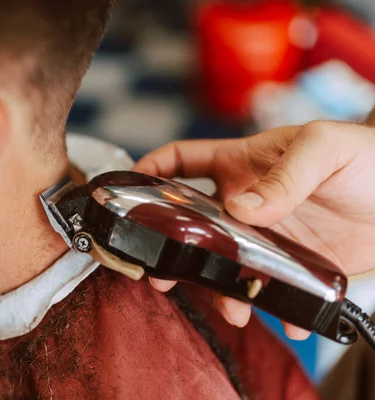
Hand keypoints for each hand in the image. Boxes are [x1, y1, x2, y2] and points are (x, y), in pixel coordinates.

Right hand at [133, 116, 374, 339]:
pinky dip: (274, 307)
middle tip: (162, 275)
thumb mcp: (325, 147)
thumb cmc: (368, 155)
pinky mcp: (291, 264)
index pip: (180, 161)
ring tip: (235, 308)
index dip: (149, 171)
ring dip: (219, 289)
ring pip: (223, 264)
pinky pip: (270, 289)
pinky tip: (287, 318)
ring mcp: (265, 235)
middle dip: (169, 249)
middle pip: (189, 224)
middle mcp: (243, 201)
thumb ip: (283, 174)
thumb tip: (241, 208)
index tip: (126, 190)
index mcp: (240, 164)